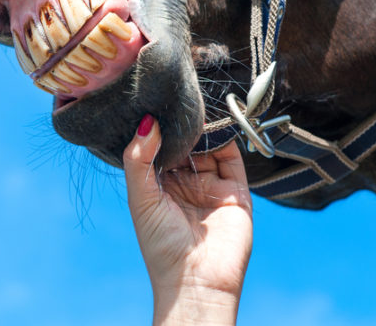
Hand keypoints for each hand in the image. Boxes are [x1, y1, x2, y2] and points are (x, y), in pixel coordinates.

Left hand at [123, 116, 251, 325]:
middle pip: (184, 143)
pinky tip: (215, 121)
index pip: (157, 147)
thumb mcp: (140, 197)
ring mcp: (211, 185)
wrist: (196, 281)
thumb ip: (139, 159)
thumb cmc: (160, 245)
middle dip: (180, 122)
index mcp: (158, 185)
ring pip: (208, 146)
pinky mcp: (236, 191)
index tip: (151, 100)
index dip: (155, 126)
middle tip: (174, 96)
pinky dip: (226, 137)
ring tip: (193, 103)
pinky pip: (232, 157)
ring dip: (202, 126)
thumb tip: (148, 122)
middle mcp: (184, 183)